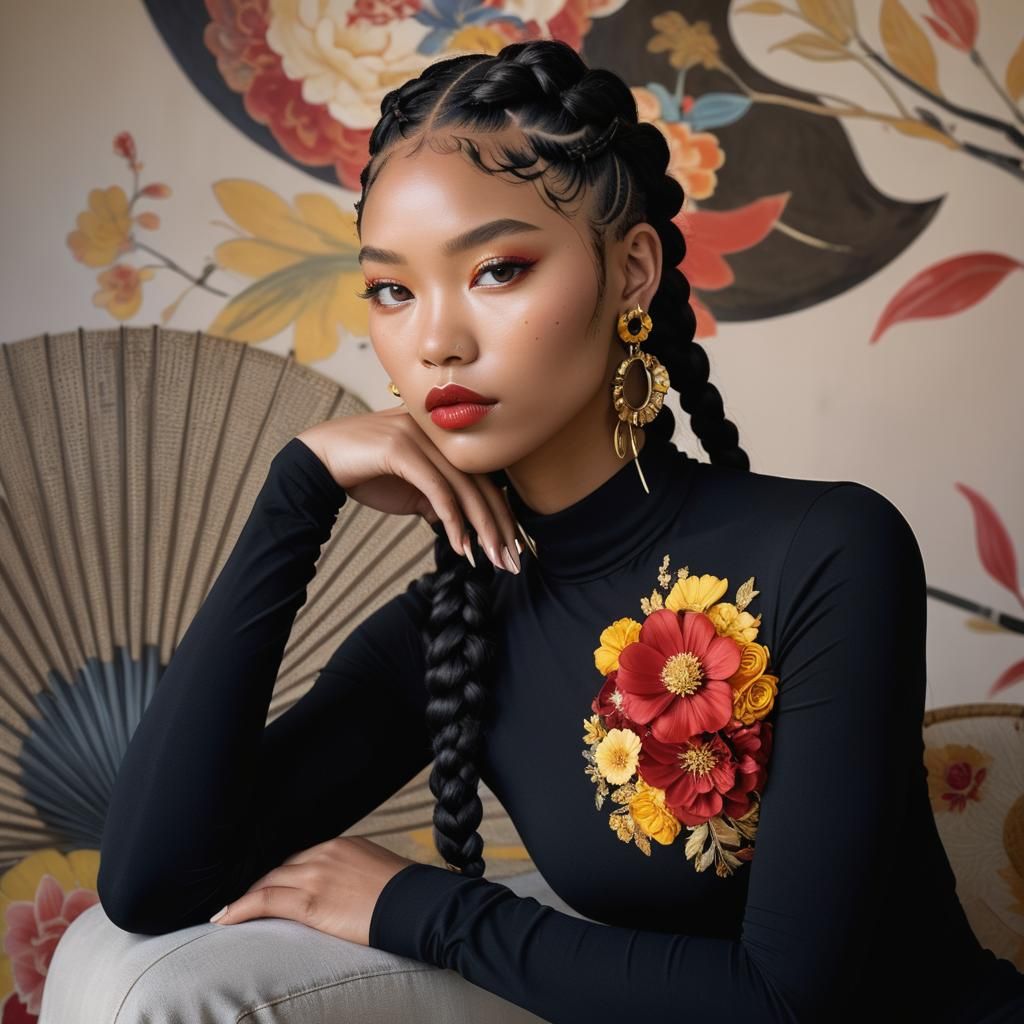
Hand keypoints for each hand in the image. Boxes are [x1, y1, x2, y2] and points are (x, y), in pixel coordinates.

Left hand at [209, 835, 416, 945]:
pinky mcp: (311, 901)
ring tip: (228, 912)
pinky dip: (241, 908)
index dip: (282, 875)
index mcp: (342, 844)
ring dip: (245, 898)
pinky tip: (225, 918)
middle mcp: (325, 853)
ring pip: (268, 883)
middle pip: (281, 868)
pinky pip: (264, 901)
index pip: (302, 858)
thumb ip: (355, 872)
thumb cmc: (406, 894)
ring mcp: (316, 875)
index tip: (271, 886)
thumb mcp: (378, 870)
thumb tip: (348, 889)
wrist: (418, 904)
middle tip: (243, 901)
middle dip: (261, 884)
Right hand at [295, 408, 520, 574]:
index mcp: (444, 439)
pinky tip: (460, 546)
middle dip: (500, 526)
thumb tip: (456, 522)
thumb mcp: (409, 490)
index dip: (502, 513)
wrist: (318, 460)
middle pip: (482, 482)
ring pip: (465, 487)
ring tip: (491, 559)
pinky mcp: (401, 448)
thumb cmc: (364, 473)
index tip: (513, 546)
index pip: (485, 478)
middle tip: (511, 561)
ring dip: (482, 529)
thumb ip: (434, 499)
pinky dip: (453, 521)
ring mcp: (420, 437)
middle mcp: (437, 432)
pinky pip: (437, 489)